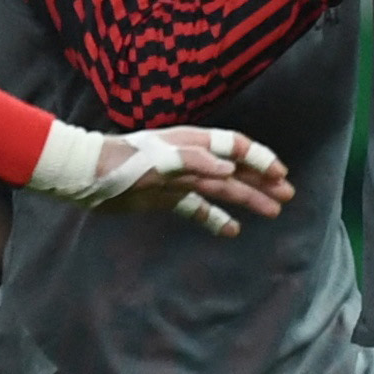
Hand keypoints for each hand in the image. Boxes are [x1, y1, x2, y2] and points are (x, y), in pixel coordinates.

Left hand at [76, 127, 294, 236]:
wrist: (87, 176)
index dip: (258, 159)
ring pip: (222, 190)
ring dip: (248, 200)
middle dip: (262, 181)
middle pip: (234, 170)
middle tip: (287, 195)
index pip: (234, 147)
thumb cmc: (122, 162)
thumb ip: (194, 161)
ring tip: (272, 212)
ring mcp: (180, 180)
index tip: (279, 174)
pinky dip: (215, 219)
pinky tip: (232, 231)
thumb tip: (228, 171)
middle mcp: (191, 160)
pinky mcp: (167, 198)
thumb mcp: (159, 159)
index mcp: (192, 143)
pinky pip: (197, 209)